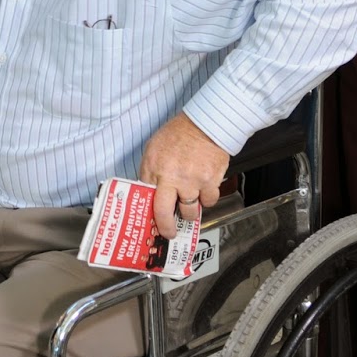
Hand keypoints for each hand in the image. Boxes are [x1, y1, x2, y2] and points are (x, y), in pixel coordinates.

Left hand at [139, 114, 227, 239]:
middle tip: (169, 232)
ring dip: (189, 211)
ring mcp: (192, 181)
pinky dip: (207, 199)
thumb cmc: (179, 134)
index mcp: (154, 168)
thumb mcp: (154, 149)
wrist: (205, 124)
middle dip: (167, 228)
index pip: (146, 200)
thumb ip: (151, 172)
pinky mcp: (210, 181)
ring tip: (189, 203)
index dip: (148, 215)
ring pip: (190, 212)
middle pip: (165, 214)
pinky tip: (204, 190)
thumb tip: (149, 193)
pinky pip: (209, 201)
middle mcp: (172, 177)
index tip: (151, 224)